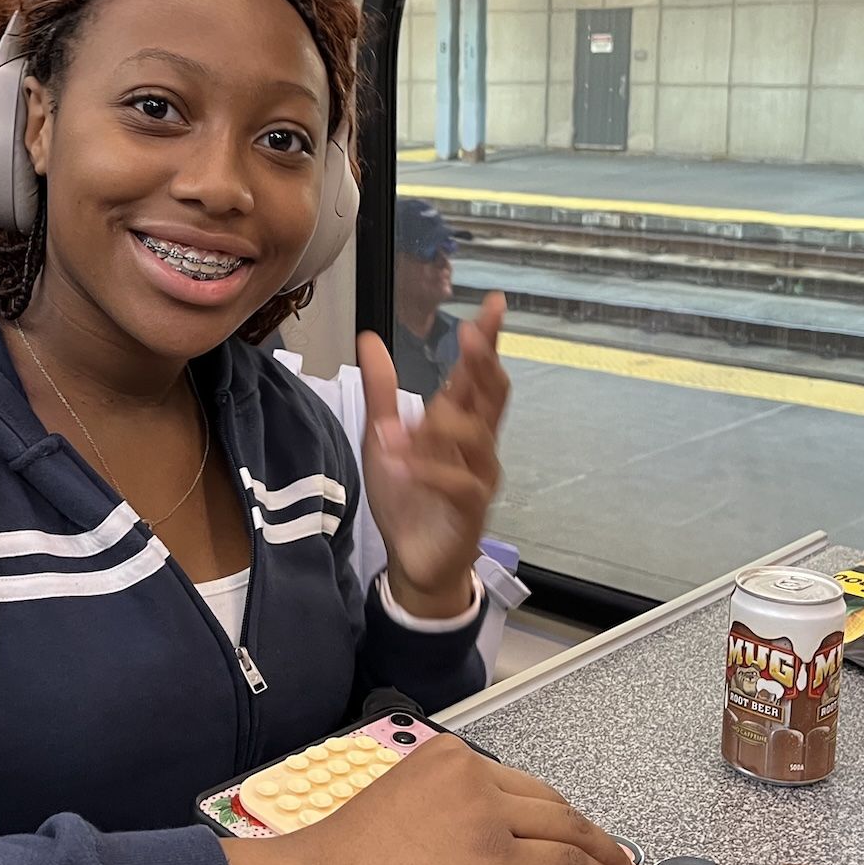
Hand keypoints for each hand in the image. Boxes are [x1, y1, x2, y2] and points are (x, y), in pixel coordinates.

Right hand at [224, 735, 640, 864]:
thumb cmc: (341, 856)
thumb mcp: (400, 802)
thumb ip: (444, 803)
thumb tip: (478, 832)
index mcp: (446, 753)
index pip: (519, 781)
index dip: (554, 809)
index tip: (571, 826)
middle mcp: (471, 773)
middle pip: (551, 801)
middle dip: (588, 830)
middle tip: (612, 851)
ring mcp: (485, 815)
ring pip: (568, 829)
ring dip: (603, 854)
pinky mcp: (494, 861)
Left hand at [357, 293, 510, 615]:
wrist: (413, 560)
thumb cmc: (409, 495)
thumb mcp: (385, 435)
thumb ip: (382, 389)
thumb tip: (369, 338)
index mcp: (459, 423)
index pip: (478, 373)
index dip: (487, 340)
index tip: (493, 304)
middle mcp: (476, 445)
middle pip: (492, 396)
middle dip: (484, 362)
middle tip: (472, 333)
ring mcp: (477, 477)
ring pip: (477, 437)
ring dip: (439, 426)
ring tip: (398, 429)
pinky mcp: (470, 510)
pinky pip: (460, 484)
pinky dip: (432, 471)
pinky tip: (405, 464)